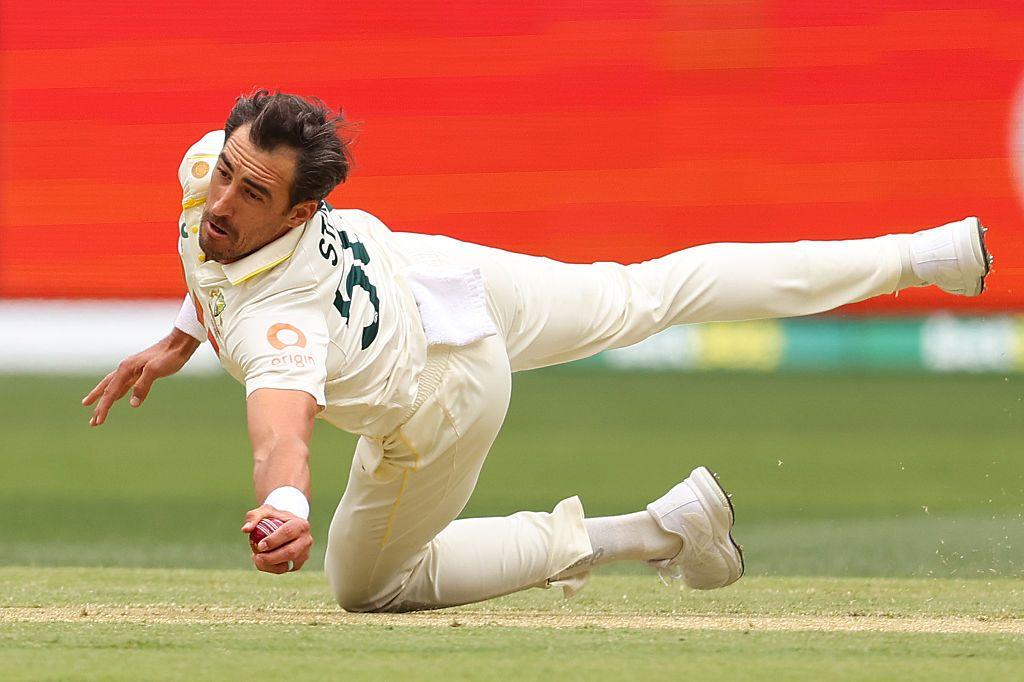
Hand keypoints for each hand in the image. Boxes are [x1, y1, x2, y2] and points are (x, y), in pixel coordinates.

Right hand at [81, 328, 199, 426]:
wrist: (179, 344)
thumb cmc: (169, 356)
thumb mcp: (155, 370)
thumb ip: (143, 386)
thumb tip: (133, 404)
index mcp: (126, 368)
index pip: (111, 392)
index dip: (103, 407)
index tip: (98, 421)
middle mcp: (125, 369)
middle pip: (107, 389)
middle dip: (98, 406)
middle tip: (92, 423)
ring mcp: (132, 370)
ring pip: (114, 387)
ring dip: (105, 400)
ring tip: (96, 411)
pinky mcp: (140, 372)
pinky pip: (124, 385)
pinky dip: (117, 393)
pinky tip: (116, 398)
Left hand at [242, 505, 312, 573]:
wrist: (286, 525)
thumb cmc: (274, 517)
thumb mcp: (265, 512)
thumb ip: (253, 517)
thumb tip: (245, 529)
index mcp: (301, 524)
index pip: (288, 533)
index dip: (273, 541)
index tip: (260, 545)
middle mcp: (306, 539)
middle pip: (290, 552)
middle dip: (271, 557)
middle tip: (257, 556)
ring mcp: (304, 553)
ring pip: (288, 564)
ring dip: (269, 565)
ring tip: (257, 558)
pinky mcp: (299, 563)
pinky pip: (285, 570)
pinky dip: (272, 568)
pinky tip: (263, 562)